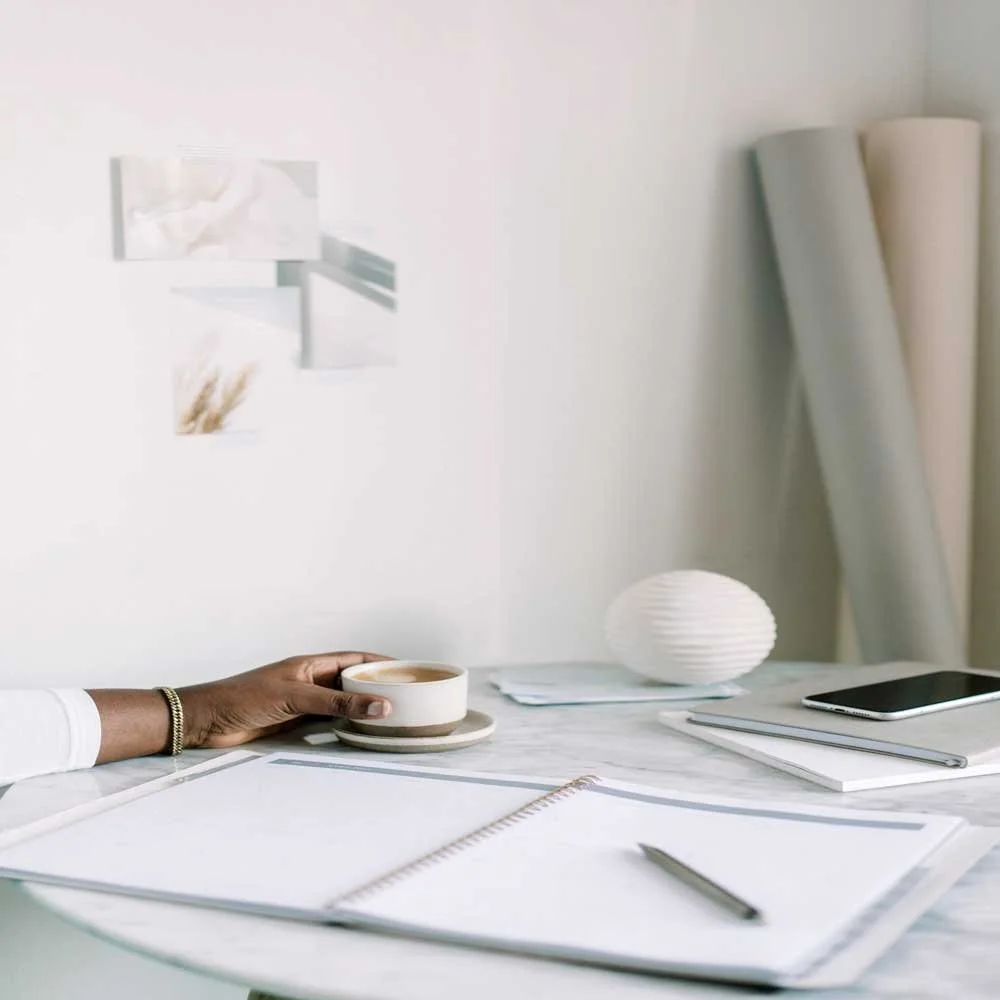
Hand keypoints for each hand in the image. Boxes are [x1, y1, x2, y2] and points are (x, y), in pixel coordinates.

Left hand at [179, 651, 393, 748]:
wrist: (207, 720)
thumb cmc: (242, 697)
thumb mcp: (296, 697)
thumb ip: (337, 703)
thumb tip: (379, 704)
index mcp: (310, 664)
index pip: (354, 658)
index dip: (380, 661)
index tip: (405, 669)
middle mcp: (310, 680)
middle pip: (351, 680)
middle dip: (376, 685)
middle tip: (404, 696)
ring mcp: (303, 701)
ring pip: (341, 701)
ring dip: (362, 706)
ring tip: (389, 714)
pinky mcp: (294, 721)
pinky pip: (328, 720)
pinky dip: (345, 723)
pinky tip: (358, 730)